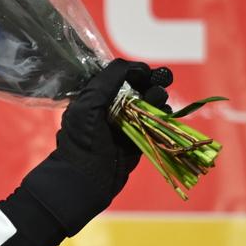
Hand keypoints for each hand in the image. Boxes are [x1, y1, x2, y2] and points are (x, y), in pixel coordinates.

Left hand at [19, 58, 168, 238]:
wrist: (86, 178)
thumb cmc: (83, 140)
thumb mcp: (89, 103)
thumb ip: (108, 80)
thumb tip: (135, 67)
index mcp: (96, 97)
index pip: (119, 76)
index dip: (135, 71)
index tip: (145, 72)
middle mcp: (111, 107)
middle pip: (138, 87)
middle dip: (150, 83)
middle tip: (160, 82)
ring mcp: (126, 123)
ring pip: (148, 103)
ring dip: (157, 98)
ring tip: (158, 99)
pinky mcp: (138, 138)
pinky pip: (154, 122)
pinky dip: (161, 115)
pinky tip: (163, 112)